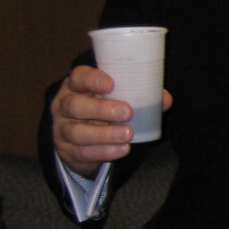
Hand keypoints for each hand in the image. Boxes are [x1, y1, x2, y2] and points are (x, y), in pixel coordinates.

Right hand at [50, 64, 172, 175]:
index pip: (78, 77)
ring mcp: (62, 128)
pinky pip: (83, 152)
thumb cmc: (103, 109)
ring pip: (77, 132)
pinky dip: (104, 152)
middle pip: (75, 105)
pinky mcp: (66, 150)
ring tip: (127, 134)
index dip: (93, 79)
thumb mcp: (117, 98)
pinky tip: (121, 149)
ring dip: (104, 134)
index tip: (111, 84)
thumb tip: (165, 99)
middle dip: (101, 109)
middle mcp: (64, 105)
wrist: (82, 139)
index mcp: (76, 86)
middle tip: (126, 112)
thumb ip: (139, 95)